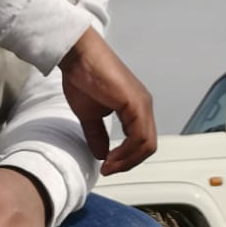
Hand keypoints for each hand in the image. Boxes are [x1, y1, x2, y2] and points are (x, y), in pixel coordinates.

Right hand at [60, 27, 156, 175]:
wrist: (78, 56)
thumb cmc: (83, 77)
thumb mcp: (89, 114)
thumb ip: (97, 134)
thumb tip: (101, 154)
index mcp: (136, 108)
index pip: (141, 142)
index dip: (126, 159)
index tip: (107, 167)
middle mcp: (144, 106)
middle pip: (147, 146)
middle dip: (128, 163)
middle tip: (108, 170)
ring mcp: (142, 104)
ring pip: (146, 144)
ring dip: (127, 160)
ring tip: (108, 166)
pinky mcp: (135, 103)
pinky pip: (139, 135)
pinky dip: (126, 151)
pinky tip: (110, 156)